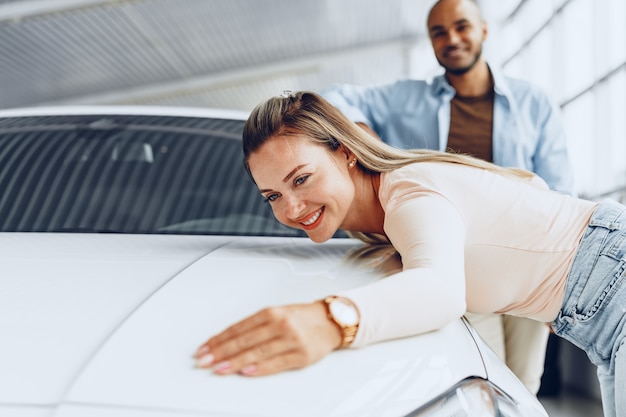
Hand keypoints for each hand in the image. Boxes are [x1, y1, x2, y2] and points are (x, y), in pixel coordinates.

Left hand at [194, 301, 341, 376]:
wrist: (331, 321)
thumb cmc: (302, 318)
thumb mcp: (277, 314)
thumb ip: (255, 326)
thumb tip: (228, 341)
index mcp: (271, 312)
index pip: (238, 328)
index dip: (219, 339)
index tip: (204, 348)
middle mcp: (280, 324)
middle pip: (244, 340)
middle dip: (221, 351)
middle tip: (204, 360)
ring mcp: (291, 340)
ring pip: (257, 352)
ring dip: (235, 362)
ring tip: (219, 368)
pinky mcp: (301, 355)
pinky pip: (276, 363)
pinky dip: (259, 369)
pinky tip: (245, 372)